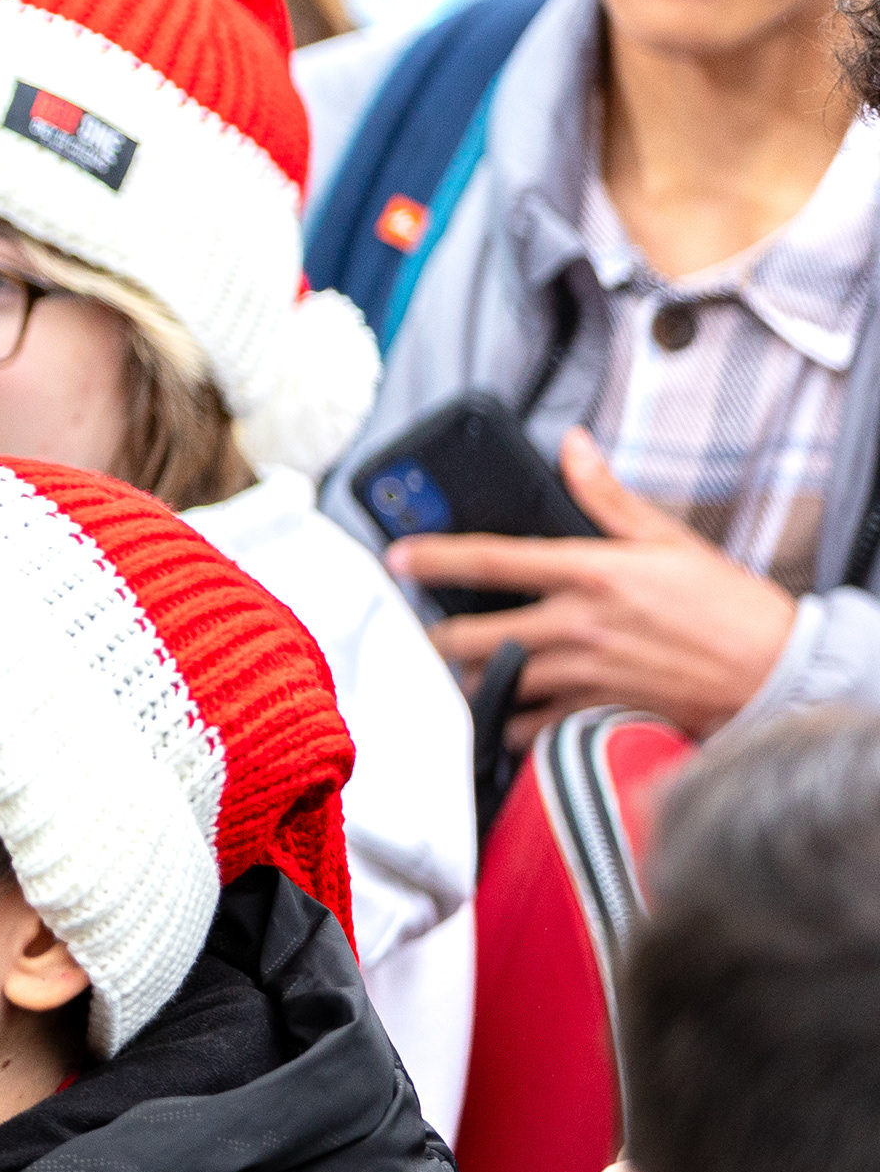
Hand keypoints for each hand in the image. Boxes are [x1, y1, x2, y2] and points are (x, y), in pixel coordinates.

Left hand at [389, 427, 798, 741]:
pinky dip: (507, 722)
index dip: (433, 557)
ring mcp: (584, 673)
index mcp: (590, 572)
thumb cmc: (726, 604)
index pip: (490, 560)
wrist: (775, 672)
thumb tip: (573, 446)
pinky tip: (496, 714)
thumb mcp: (666, 538)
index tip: (396, 557)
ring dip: (467, 678)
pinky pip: (530, 725)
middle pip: (472, 634)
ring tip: (454, 669)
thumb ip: (606, 495)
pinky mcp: (597, 712)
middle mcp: (578, 625)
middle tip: (422, 630)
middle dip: (436, 635)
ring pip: (494, 682)